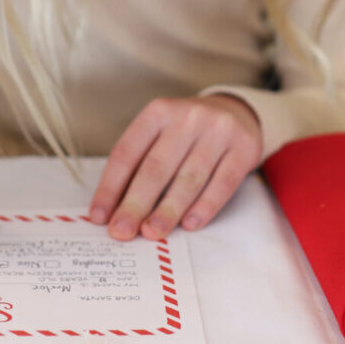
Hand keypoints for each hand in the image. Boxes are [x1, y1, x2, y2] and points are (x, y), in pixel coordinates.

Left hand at [89, 95, 261, 240]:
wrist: (237, 113)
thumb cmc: (188, 133)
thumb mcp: (161, 134)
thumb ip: (140, 165)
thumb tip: (114, 209)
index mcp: (158, 112)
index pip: (127, 152)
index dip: (111, 187)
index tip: (100, 216)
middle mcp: (187, 117)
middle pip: (156, 167)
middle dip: (136, 203)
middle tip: (122, 231)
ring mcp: (218, 131)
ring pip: (189, 177)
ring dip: (168, 210)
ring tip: (153, 232)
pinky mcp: (244, 148)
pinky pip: (222, 183)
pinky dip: (205, 206)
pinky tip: (189, 224)